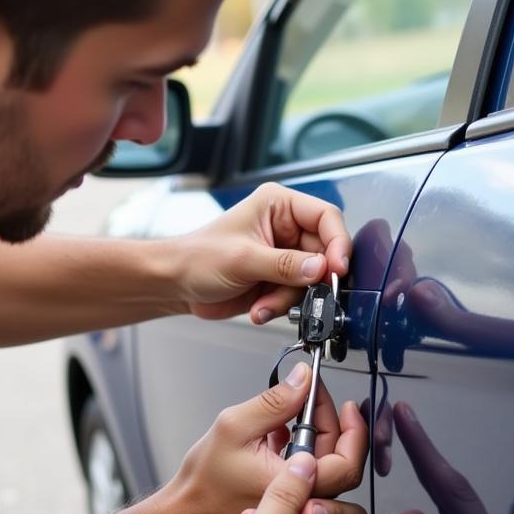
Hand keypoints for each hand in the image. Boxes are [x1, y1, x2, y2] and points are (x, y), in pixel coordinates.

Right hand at [170, 362, 368, 513]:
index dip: (351, 428)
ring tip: (302, 426)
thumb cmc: (203, 482)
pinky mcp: (290, 513)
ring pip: (332, 477)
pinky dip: (307, 458)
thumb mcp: (235, 428)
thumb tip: (303, 379)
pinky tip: (282, 441)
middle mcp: (303, 507)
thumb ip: (275, 402)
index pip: (347, 462)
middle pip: (345, 468)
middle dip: (337, 429)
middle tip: (318, 405)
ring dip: (324, 447)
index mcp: (295, 489)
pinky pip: (314, 485)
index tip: (342, 403)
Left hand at [173, 182, 349, 323]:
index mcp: (278, 205)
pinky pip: (297, 296)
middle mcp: (285, 227)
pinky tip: (259, 307)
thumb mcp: (243, 258)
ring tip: (263, 304)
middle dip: (310, 280)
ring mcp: (284, 255)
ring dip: (289, 298)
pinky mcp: (279, 279)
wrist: (176, 284)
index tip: (337, 268)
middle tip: (301, 294)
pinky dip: (280, 306)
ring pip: (312, 280)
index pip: (326, 216)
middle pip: (324, 253)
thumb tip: (320, 269)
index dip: (337, 242)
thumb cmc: (197, 257)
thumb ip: (285, 265)